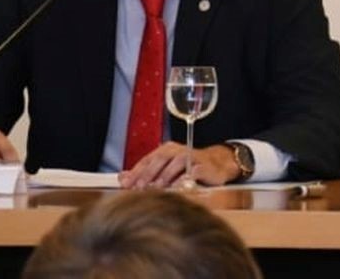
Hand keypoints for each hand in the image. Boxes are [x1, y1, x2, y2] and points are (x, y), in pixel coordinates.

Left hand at [118, 142, 239, 189]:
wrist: (217, 166)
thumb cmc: (189, 169)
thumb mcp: (165, 170)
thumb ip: (145, 173)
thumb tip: (122, 177)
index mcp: (166, 150)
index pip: (148, 159)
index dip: (136, 172)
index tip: (126, 185)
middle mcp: (177, 151)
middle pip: (160, 159)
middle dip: (148, 174)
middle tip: (139, 188)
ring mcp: (192, 156)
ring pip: (176, 163)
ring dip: (165, 176)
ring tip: (157, 189)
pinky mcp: (204, 165)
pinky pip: (194, 171)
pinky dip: (185, 179)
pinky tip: (177, 189)